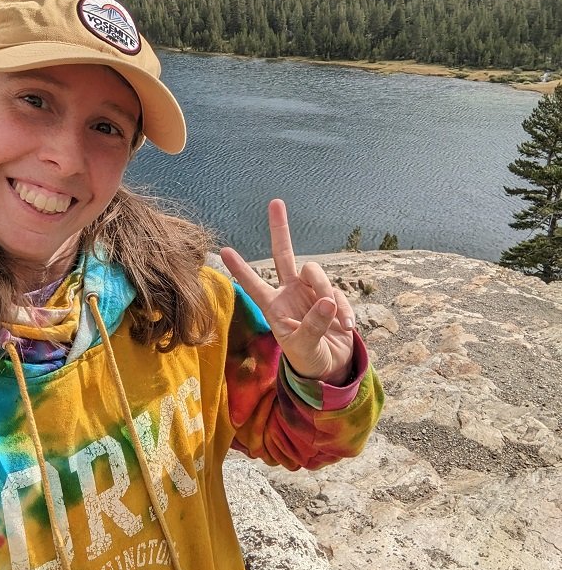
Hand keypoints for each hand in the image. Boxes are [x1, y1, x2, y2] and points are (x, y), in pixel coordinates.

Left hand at [220, 199, 355, 384]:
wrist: (331, 366)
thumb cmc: (308, 358)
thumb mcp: (303, 348)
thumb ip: (312, 326)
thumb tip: (327, 301)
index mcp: (273, 306)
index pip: (253, 284)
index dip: (240, 268)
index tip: (224, 250)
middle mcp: (289, 292)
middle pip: (283, 254)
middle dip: (280, 229)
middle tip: (275, 203)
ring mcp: (311, 291)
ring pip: (316, 273)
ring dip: (325, 292)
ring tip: (334, 320)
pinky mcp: (332, 295)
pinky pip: (338, 292)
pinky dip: (344, 310)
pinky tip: (346, 327)